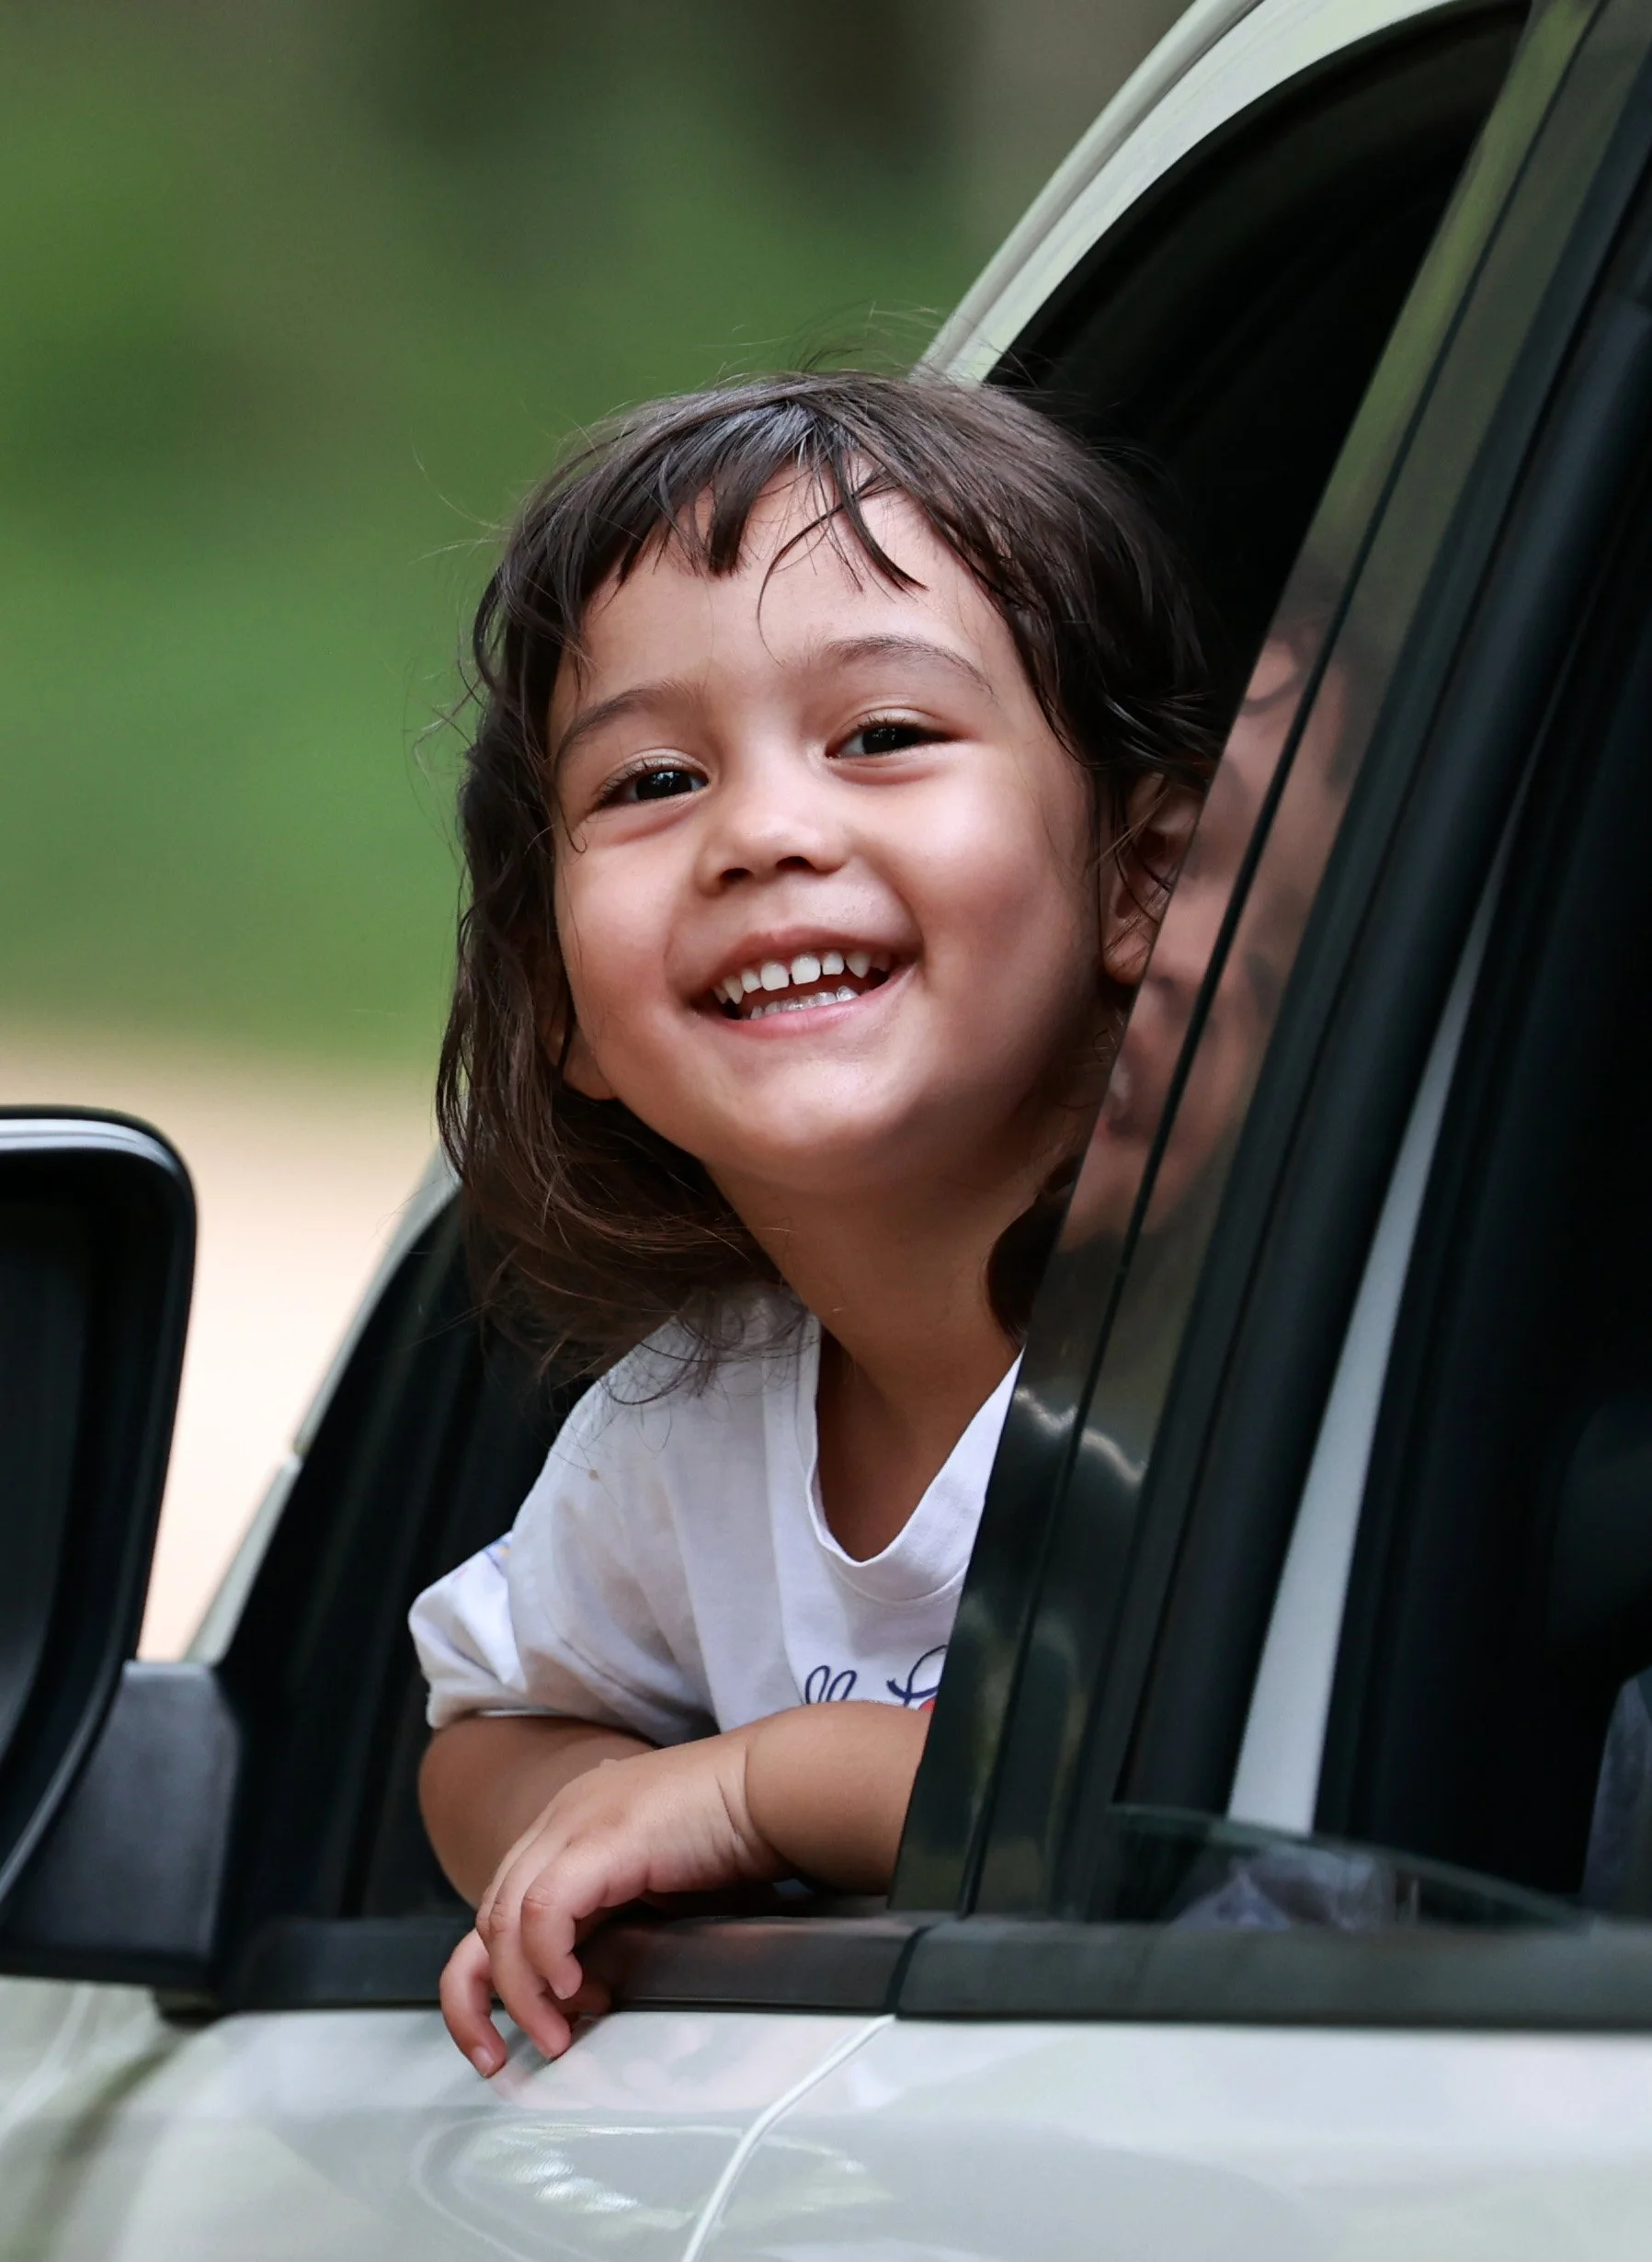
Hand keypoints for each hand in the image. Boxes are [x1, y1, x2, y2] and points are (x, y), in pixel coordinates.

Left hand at [440, 1728, 783, 2070]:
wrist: (776, 1788)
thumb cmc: (738, 1835)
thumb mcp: (658, 1886)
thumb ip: (617, 1921)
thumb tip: (592, 1991)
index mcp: (571, 1826)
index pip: (500, 1906)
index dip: (494, 1977)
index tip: (508, 2031)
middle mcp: (561, 1819)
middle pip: (485, 1917)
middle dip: (486, 1998)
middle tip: (516, 2050)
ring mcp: (576, 1822)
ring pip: (503, 1919)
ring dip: (522, 1993)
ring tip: (557, 2034)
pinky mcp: (603, 1838)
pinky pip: (542, 1911)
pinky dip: (546, 1960)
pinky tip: (577, 1990)